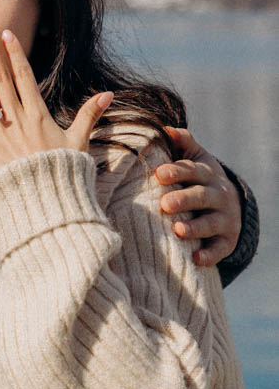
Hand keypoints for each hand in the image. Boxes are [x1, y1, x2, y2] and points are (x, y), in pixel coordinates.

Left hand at [0, 25, 112, 178]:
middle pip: (2, 80)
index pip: (25, 77)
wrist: (46, 202)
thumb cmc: (62, 174)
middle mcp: (18, 120)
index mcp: (38, 115)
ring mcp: (0, 134)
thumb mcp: (78, 142)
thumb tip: (109, 95)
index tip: (7, 35)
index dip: (15, 55)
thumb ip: (89, 115)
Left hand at [155, 126, 240, 266]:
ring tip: (178, 230)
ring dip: (196, 227)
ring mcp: (225, 219)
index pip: (192, 171)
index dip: (177, 172)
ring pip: (211, 223)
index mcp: (206, 174)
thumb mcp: (195, 158)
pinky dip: (209, 255)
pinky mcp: (227, 241)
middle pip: (202, 196)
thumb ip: (182, 143)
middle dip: (184, 200)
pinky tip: (195, 259)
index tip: (159, 174)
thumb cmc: (199, 179)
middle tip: (165, 204)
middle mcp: (219, 195)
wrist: (230, 205)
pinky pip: (220, 249)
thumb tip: (165, 129)